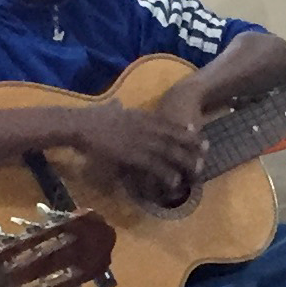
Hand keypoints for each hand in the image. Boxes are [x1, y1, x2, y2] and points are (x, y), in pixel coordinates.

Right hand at [75, 99, 206, 202]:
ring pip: (169, 152)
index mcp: (139, 116)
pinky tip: (176, 182)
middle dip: (191, 144)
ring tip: (198, 170)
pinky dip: (167, 174)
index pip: (166, 122)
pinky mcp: (133, 156)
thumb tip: (118, 104)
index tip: (195, 132)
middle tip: (206, 151)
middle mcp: (144, 127)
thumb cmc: (90, 118)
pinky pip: (155, 166)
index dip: (182, 129)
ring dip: (185, 161)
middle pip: (174, 136)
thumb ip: (117, 107)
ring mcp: (140, 141)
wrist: (79, 125)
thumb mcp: (108, 108)